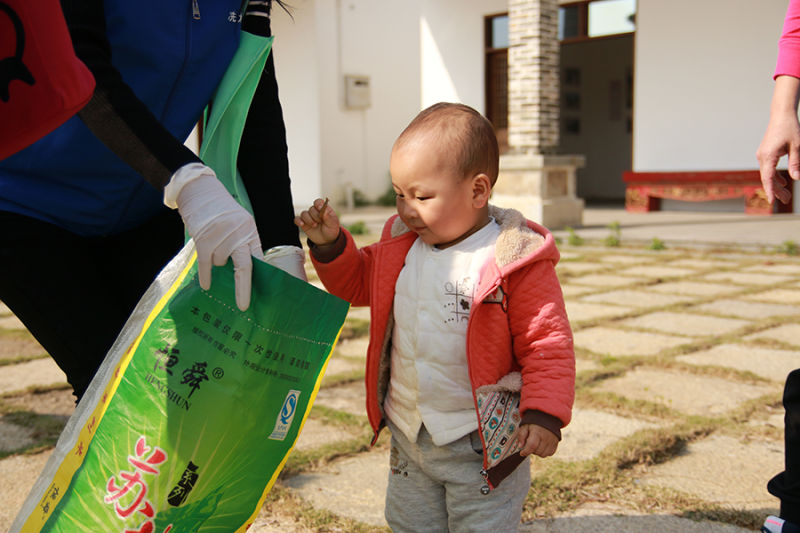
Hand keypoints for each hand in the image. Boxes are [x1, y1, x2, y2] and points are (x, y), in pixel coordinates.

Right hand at [165, 163, 261, 310]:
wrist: (201, 189)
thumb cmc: (221, 211)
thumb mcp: (239, 224)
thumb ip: (243, 245)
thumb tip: (245, 272)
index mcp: (251, 232)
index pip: (258, 260)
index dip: (261, 278)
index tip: (263, 295)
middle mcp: (239, 234)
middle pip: (244, 267)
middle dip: (243, 288)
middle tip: (243, 306)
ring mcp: (222, 236)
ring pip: (219, 263)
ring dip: (214, 260)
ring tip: (211, 243)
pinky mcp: (205, 238)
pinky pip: (205, 263)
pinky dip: (205, 275)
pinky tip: (206, 285)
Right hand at [294, 198, 339, 245]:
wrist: (326, 240)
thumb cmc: (331, 230)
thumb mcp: (333, 224)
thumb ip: (328, 217)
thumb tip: (323, 209)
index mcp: (324, 209)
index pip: (318, 202)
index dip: (318, 204)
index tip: (319, 208)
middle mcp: (315, 211)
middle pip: (311, 209)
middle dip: (315, 216)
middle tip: (320, 222)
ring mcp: (309, 217)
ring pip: (304, 213)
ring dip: (308, 220)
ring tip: (314, 226)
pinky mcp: (303, 223)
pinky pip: (297, 219)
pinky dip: (298, 221)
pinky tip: (302, 224)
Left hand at [516, 424, 557, 457]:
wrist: (547, 416)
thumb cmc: (534, 421)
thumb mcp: (525, 425)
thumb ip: (521, 435)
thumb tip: (520, 446)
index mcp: (537, 432)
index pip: (532, 446)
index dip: (526, 452)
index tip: (522, 453)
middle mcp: (546, 437)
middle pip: (537, 452)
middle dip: (531, 450)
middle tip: (529, 444)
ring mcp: (552, 441)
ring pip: (543, 454)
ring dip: (538, 452)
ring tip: (536, 445)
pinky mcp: (556, 443)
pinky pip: (550, 453)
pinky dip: (545, 452)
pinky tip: (542, 446)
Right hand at [756, 75, 799, 203]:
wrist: (781, 115)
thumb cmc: (790, 128)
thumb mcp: (797, 146)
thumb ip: (796, 163)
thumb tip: (796, 178)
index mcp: (768, 156)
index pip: (767, 177)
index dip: (770, 190)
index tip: (772, 201)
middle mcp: (762, 157)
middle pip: (767, 178)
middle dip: (776, 190)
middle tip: (787, 200)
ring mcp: (762, 155)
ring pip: (768, 174)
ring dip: (776, 184)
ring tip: (786, 195)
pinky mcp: (765, 154)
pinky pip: (769, 168)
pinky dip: (775, 176)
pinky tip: (784, 182)